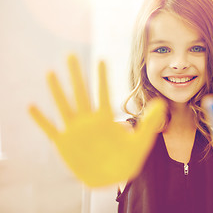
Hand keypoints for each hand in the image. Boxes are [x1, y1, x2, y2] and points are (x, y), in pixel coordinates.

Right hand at [29, 54, 165, 186]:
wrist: (111, 178)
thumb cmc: (126, 160)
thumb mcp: (141, 141)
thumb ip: (150, 123)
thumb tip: (161, 102)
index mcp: (106, 118)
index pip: (103, 93)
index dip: (102, 77)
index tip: (101, 58)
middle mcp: (89, 121)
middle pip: (81, 93)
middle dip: (76, 75)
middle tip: (71, 55)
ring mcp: (75, 131)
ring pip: (64, 106)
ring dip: (57, 91)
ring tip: (50, 73)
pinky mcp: (64, 143)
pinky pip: (50, 129)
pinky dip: (41, 119)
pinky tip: (31, 106)